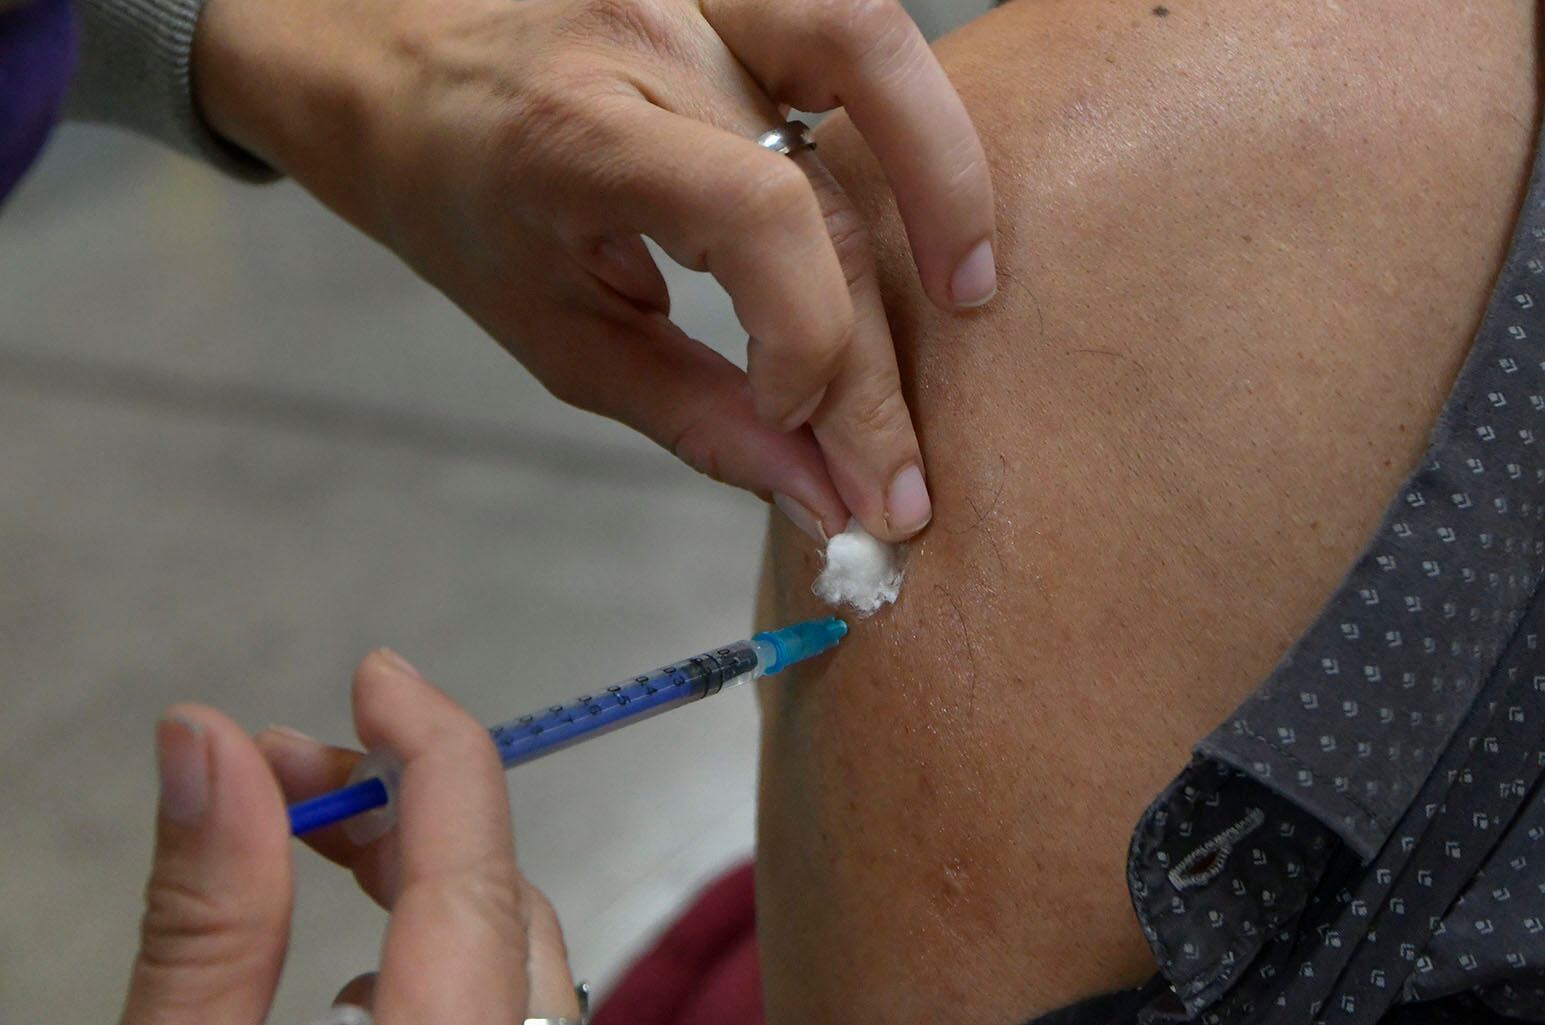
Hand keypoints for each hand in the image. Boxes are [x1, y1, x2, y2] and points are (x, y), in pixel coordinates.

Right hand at [119, 650, 578, 1024]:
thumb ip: (207, 924)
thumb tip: (204, 741)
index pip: (472, 873)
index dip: (432, 750)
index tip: (378, 675)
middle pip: (497, 902)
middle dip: (399, 814)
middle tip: (284, 772)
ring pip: (514, 952)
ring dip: (423, 882)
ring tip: (307, 846)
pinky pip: (508, 1007)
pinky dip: (443, 957)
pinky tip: (355, 977)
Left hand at [192, 0, 995, 542]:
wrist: (387, 61)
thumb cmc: (456, 202)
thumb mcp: (555, 332)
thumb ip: (695, 413)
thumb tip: (819, 496)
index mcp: (576, 131)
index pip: (759, 216)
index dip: (812, 339)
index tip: (804, 434)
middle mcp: (647, 35)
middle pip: (824, 183)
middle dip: (878, 353)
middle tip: (905, 476)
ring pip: (866, 43)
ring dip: (942, 173)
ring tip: (971, 293)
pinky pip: (845, 21)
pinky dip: (905, 109)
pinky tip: (929, 196)